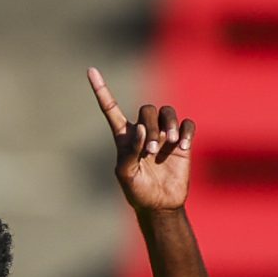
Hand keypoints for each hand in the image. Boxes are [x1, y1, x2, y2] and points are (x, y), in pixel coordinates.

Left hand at [88, 67, 193, 211]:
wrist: (159, 206)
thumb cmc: (137, 192)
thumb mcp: (126, 175)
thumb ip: (130, 151)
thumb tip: (141, 129)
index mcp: (125, 137)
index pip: (111, 108)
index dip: (101, 90)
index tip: (90, 70)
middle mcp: (144, 131)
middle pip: (148, 109)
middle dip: (151, 126)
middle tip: (152, 149)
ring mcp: (164, 134)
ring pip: (167, 111)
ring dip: (168, 124)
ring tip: (169, 144)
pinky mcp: (181, 142)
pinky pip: (186, 124)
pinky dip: (185, 131)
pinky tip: (181, 146)